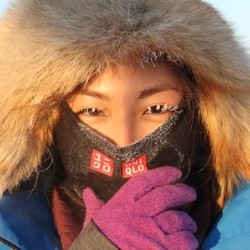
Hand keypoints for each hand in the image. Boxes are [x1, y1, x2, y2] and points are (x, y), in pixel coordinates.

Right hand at [83, 166, 197, 249]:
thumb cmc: (97, 241)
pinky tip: (189, 240)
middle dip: (182, 192)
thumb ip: (94, 204)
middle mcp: (138, 213)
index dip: (163, 173)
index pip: (146, 181)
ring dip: (187, 221)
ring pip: (178, 219)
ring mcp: (150, 232)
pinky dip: (189, 239)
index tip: (176, 172)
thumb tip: (87, 190)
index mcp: (122, 203)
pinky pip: (183, 241)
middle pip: (166, 196)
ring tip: (190, 224)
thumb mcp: (93, 220)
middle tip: (191, 192)